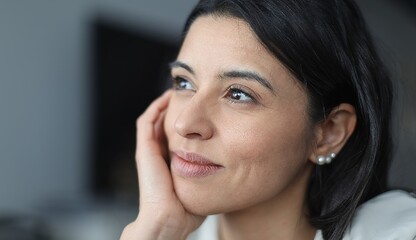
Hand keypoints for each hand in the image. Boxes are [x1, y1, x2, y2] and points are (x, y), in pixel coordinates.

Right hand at [120, 90, 204, 239]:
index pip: (177, 134)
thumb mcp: (204, 186)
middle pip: (165, 124)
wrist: (171, 219)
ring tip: (179, 91)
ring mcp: (149, 151)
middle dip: (177, 108)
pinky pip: (147, 122)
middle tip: (189, 94)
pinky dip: (156, 108)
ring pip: (154, 119)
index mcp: (171, 161)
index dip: (187, 121)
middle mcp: (159, 153)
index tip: (202, 109)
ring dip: (166, 104)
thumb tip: (233, 169)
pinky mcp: (144, 149)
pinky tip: (169, 97)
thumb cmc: (189, 209)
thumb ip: (212, 176)